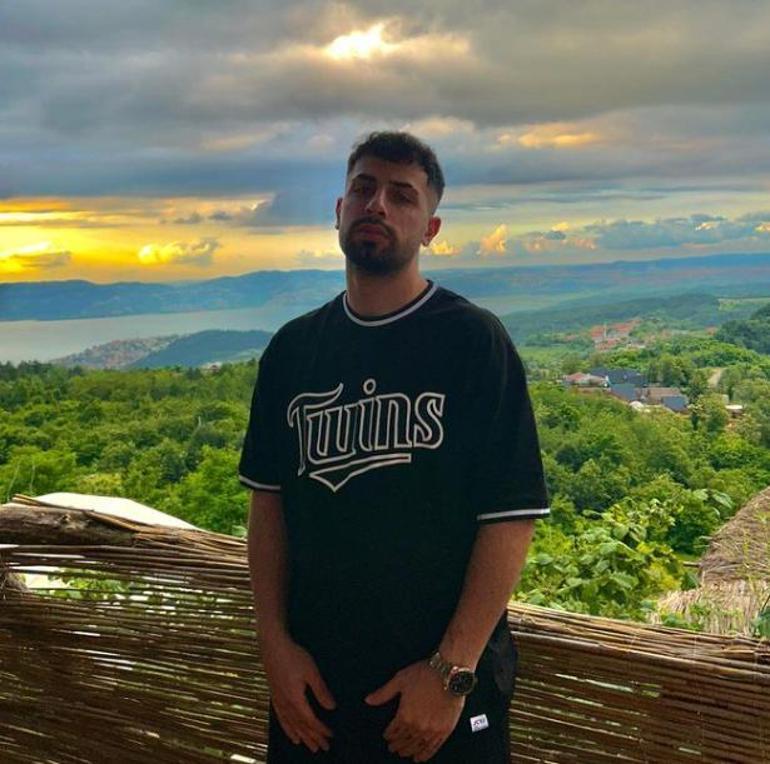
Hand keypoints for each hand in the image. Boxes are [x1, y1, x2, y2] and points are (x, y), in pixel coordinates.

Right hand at [260, 631, 335, 752]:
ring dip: (302, 737)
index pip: (310, 720)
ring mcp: (278, 702)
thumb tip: (332, 708)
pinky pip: (281, 719)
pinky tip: (291, 735)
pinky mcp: (274, 697)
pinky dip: (288, 729)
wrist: (272, 646)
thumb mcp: (311, 671)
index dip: (321, 730)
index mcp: (296, 699)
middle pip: (301, 726)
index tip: (331, 736)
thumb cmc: (294, 656)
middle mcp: (286, 705)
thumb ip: (321, 690)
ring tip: (310, 747)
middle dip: (313, 738)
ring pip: (291, 725)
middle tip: (323, 748)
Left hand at [365, 660, 464, 761]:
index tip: (387, 737)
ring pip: (417, 746)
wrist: (449, 673)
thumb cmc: (425, 673)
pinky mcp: (445, 730)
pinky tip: (421, 757)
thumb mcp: (400, 680)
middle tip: (393, 748)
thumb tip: (369, 700)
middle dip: (397, 745)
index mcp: (405, 714)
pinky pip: (433, 747)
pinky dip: (426, 754)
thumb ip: (384, 693)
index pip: (393, 730)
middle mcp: (418, 725)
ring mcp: (432, 729)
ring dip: (409, 751)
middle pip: (404, 741)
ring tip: (405, 754)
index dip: (389, 735)